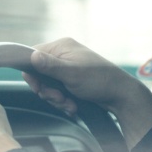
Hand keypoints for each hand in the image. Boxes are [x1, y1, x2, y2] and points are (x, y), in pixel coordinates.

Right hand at [23, 38, 140, 111]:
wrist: (119, 94)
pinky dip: (63, 101)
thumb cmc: (99, 80)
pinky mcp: (71, 80)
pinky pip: (57, 91)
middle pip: (39, 74)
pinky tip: (73, 105)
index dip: (31, 74)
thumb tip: (31, 56)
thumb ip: (50, 66)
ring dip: (56, 99)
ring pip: (47, 86)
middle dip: (48, 91)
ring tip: (69, 103)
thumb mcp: (72, 73)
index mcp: (62, 46)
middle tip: (59, 97)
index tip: (38, 88)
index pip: (32, 55)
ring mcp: (67, 68)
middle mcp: (63, 55)